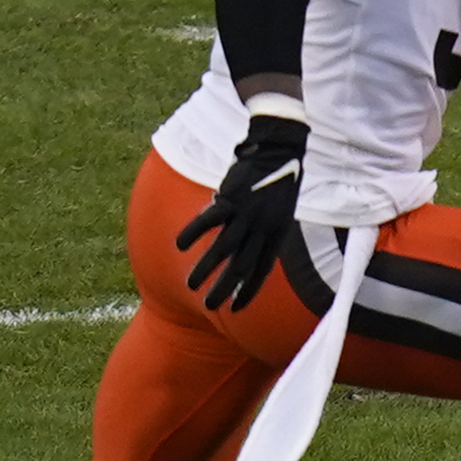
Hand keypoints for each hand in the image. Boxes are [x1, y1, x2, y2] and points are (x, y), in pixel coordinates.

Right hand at [177, 112, 307, 309]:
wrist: (279, 151)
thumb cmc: (279, 183)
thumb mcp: (280, 214)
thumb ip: (264, 234)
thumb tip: (245, 251)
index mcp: (277, 234)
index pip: (262, 271)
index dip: (248, 291)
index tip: (234, 309)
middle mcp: (262, 228)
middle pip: (241, 266)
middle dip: (224, 288)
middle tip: (208, 305)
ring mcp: (246, 214)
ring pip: (223, 249)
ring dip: (205, 268)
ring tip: (190, 284)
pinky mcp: (230, 198)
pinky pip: (208, 220)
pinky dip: (192, 233)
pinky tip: (179, 246)